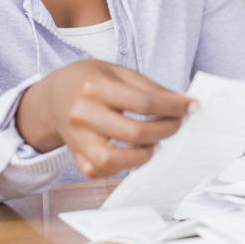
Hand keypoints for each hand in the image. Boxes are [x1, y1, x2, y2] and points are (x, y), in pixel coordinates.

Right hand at [16, 60, 195, 178]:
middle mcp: (82, 114)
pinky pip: (102, 170)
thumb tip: (184, 104)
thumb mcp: (118, 72)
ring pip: (115, 160)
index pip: (143, 102)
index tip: (192, 107)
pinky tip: (133, 152)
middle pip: (134, 132)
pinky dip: (123, 166)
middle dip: (165, 130)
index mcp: (94, 86)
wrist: (52, 96)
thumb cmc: (90, 81)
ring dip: (144, 155)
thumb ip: (150, 88)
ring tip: (155, 143)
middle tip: (178, 125)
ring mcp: (76, 138)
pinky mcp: (76, 157)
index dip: (173, 107)